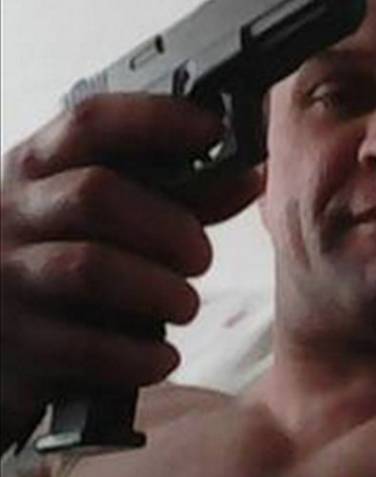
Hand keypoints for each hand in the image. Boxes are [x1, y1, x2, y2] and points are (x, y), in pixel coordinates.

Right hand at [0, 94, 262, 451]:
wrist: (2, 341)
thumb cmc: (69, 264)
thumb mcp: (111, 219)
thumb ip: (179, 197)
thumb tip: (249, 174)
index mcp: (39, 170)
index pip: (91, 122)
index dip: (158, 119)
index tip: (213, 131)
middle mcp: (11, 214)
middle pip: (96, 195)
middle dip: (169, 227)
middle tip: (201, 256)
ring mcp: (6, 279)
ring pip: (91, 269)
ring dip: (160, 291)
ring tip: (185, 305)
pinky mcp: (14, 346)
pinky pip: (87, 348)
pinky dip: (141, 356)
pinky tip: (163, 357)